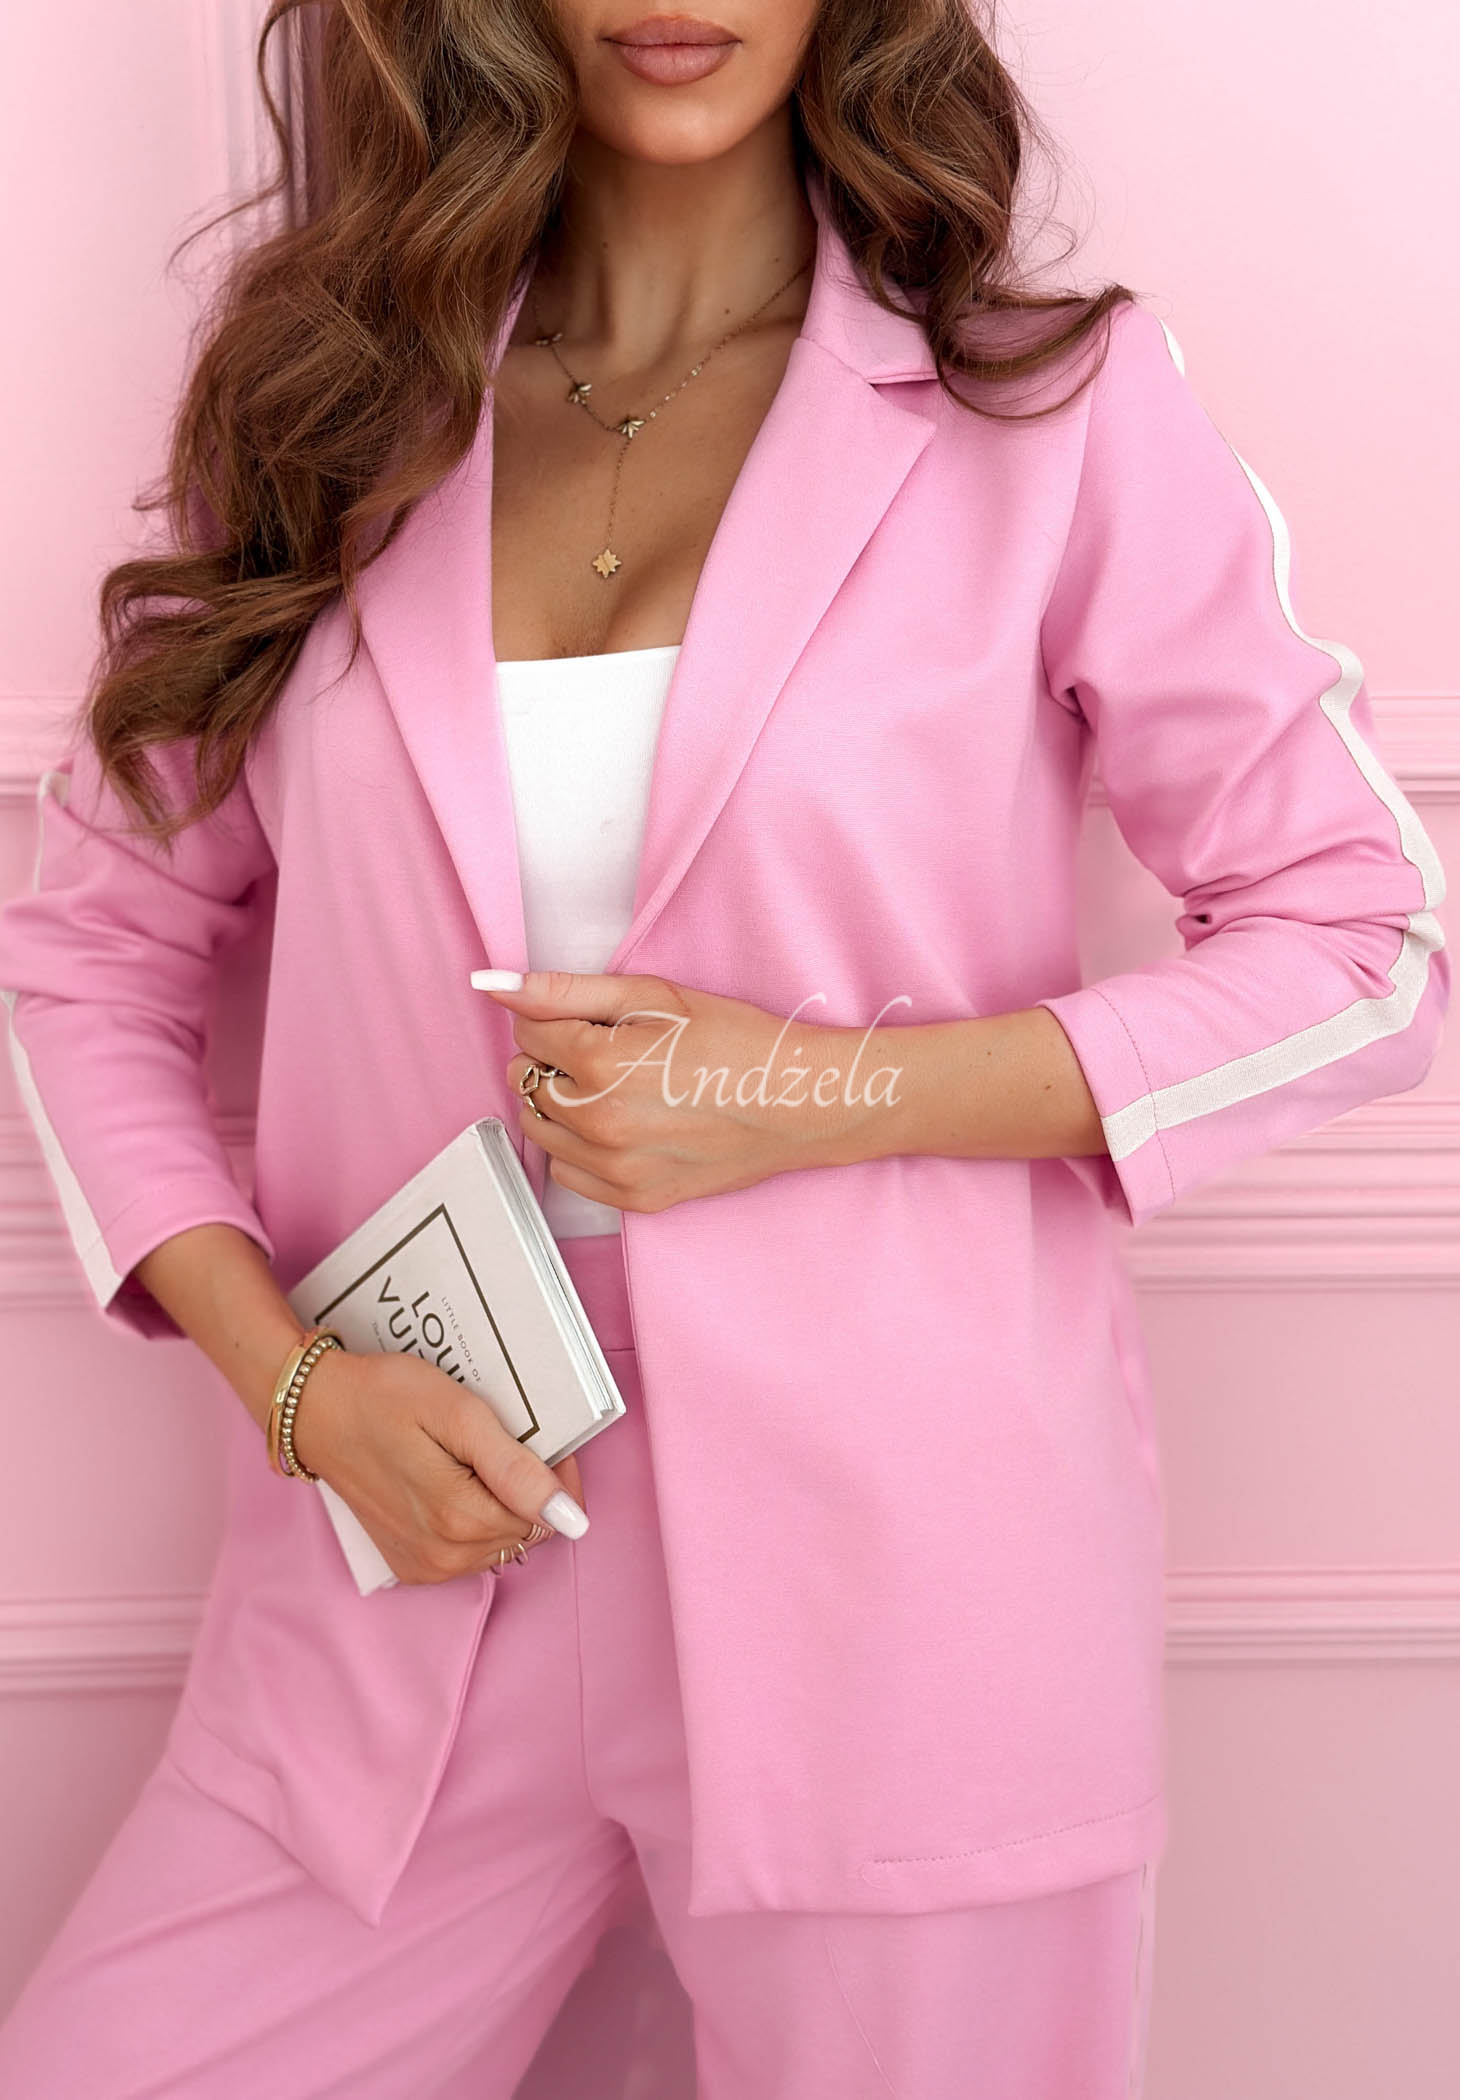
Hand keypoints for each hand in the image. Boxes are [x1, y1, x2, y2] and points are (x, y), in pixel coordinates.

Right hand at [288, 1346, 586, 1586]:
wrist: (317, 1412)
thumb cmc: (384, 1399)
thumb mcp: (457, 1414)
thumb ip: (515, 1469)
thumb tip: (571, 1518)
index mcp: (461, 1519)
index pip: (549, 1514)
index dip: (553, 1474)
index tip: (537, 1439)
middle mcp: (446, 1556)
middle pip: (525, 1529)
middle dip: (524, 1488)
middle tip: (492, 1440)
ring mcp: (425, 1566)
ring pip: (500, 1542)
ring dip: (497, 1504)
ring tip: (464, 1459)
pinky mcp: (411, 1565)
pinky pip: (469, 1551)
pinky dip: (471, 1520)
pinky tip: (446, 1482)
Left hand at [486, 969, 901, 1212]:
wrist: (798, 1103)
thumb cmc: (737, 1042)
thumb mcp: (655, 996)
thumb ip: (566, 990)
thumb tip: (496, 985)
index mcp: (600, 1064)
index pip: (528, 1031)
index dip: (558, 1016)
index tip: (598, 1019)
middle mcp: (599, 1124)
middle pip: (528, 1079)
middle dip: (555, 1058)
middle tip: (615, 1051)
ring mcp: (616, 1168)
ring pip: (541, 1127)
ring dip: (562, 1103)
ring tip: (618, 1087)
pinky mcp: (635, 1199)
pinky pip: (568, 1172)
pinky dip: (581, 1147)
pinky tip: (624, 1125)